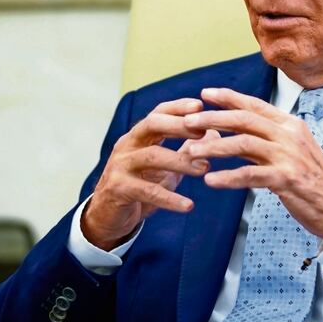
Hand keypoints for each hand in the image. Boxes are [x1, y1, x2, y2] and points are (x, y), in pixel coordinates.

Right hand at [81, 98, 219, 250]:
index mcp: (138, 136)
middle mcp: (127, 145)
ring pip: (152, 156)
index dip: (178, 107)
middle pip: (152, 125)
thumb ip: (186, 150)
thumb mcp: (166, 167)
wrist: (108, 216)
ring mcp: (120, 166)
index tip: (200, 105)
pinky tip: (188, 205)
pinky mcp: (118, 189)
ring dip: (181, 161)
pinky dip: (170, 199)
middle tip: (204, 130)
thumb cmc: (140, 186)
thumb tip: (214, 133)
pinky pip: (147, 191)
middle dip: (179, 125)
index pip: (157, 113)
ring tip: (205, 168)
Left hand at [183, 87, 322, 241]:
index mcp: (290, 124)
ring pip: (243, 144)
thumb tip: (229, 135)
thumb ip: (262, 142)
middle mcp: (289, 135)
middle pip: (243, 119)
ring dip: (213, 147)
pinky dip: (227, 177)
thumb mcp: (290, 153)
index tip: (204, 93)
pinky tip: (210, 180)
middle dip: (212, 118)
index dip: (228, 97)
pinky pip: (250, 174)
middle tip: (186, 121)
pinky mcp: (287, 178)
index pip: (254, 104)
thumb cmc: (311, 182)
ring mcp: (289, 155)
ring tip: (190, 152)